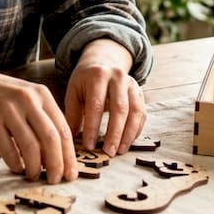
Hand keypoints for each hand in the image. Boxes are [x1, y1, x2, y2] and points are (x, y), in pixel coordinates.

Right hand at [0, 68, 77, 183]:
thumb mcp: (24, 97)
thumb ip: (40, 119)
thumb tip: (57, 155)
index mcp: (41, 94)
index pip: (63, 129)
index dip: (69, 155)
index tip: (71, 174)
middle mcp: (27, 100)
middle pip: (51, 139)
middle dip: (57, 165)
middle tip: (55, 180)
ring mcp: (8, 109)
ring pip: (31, 146)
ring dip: (35, 167)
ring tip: (33, 176)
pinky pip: (8, 149)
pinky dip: (15, 163)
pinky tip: (16, 168)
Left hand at [63, 40, 145, 155]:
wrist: (103, 61)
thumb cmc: (85, 81)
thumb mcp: (74, 91)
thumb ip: (73, 114)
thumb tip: (71, 140)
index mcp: (97, 75)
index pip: (96, 104)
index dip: (93, 127)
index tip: (89, 146)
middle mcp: (118, 77)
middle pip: (119, 108)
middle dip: (114, 133)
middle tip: (108, 152)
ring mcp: (132, 84)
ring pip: (135, 111)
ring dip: (128, 134)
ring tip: (120, 151)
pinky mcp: (140, 92)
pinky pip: (141, 113)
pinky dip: (136, 130)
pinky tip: (127, 142)